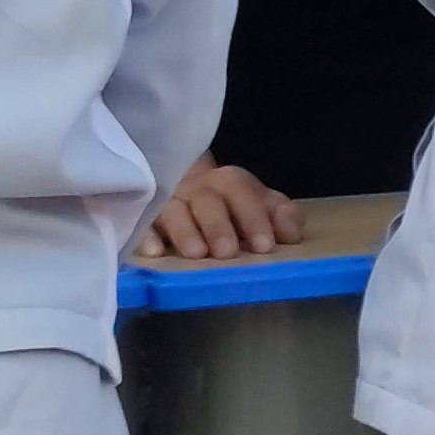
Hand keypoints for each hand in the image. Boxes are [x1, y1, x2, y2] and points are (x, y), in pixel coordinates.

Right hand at [137, 160, 302, 266]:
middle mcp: (198, 188)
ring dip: (186, 232)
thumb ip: (280, 215)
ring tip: (197, 254)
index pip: (243, 193)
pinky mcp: (145, 217)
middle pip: (208, 202)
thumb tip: (291, 234)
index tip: (264, 245)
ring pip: (175, 211)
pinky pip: (143, 223)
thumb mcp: (260, 204)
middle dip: (219, 226)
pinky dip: (147, 235)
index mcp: (230, 182)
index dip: (254, 218)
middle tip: (228, 252)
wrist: (182, 181)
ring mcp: (169, 201)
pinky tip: (155, 252)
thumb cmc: (230, 203)